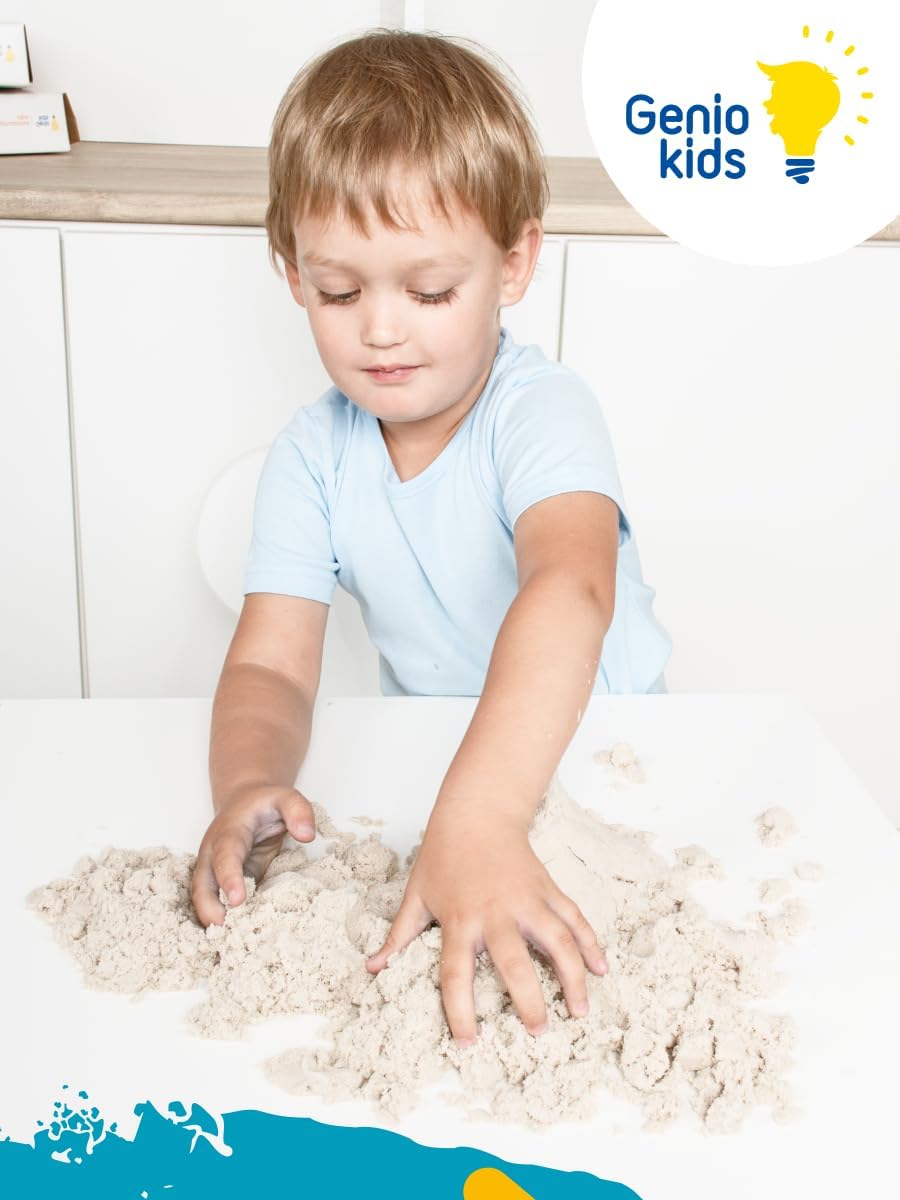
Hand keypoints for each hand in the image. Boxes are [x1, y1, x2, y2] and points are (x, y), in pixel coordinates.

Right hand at [191, 783, 315, 926]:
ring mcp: (213, 870)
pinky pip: (216, 904)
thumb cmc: (265, 802)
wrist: (246, 801)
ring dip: (213, 920)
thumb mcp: (286, 796)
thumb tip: (307, 835)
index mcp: (229, 831)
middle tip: (227, 932)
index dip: (229, 877)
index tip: (238, 900)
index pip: (225, 855)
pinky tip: (237, 938)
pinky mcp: (221, 883)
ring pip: (204, 898)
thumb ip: (298, 810)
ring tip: (232, 942)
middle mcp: (214, 853)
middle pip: (202, 884)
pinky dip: (222, 921)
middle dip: (210, 909)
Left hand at [365, 802, 607, 1043]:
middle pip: (515, 964)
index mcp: (460, 920)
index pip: (457, 975)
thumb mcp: (416, 894)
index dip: (461, 1013)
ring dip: (572, 978)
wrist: (477, 812)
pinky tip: (602, 969)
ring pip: (557, 942)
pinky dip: (590, 943)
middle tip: (539, 1032)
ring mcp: (527, 900)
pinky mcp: (548, 889)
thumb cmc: (442, 855)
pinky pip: (574, 919)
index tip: (468, 1044)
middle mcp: (496, 913)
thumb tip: (373, 967)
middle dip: (529, 1002)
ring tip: (579, 1012)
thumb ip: (399, 935)